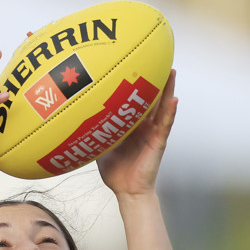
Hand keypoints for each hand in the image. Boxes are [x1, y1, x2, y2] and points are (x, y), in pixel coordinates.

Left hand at [97, 69, 176, 196]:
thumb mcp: (100, 148)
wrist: (126, 192)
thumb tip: (74, 122)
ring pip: (162, 107)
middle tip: (156, 57)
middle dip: (154, 79)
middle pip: (151, 98)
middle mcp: (144, 126)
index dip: (136, 83)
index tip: (134, 64)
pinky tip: (175, 99)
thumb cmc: (116, 172)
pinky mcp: (158, 143)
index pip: (135, 100)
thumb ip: (93, 133)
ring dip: (168, 89)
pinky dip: (171, 112)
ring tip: (171, 70)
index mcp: (132, 126)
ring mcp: (153, 133)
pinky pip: (165, 125)